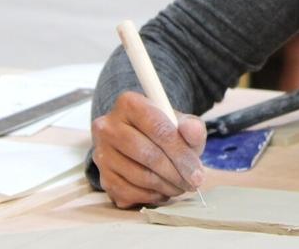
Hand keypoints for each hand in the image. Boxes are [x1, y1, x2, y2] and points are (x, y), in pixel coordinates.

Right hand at [90, 91, 206, 207]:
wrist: (141, 139)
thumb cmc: (164, 130)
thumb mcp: (183, 123)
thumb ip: (192, 127)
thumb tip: (191, 130)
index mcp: (129, 103)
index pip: (159, 130)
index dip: (181, 154)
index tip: (198, 173)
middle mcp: (108, 126)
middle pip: (148, 155)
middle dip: (176, 174)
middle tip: (193, 184)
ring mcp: (101, 152)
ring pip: (139, 176)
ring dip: (165, 187)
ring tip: (180, 186)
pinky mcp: (102, 175)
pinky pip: (128, 192)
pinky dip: (150, 196)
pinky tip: (163, 191)